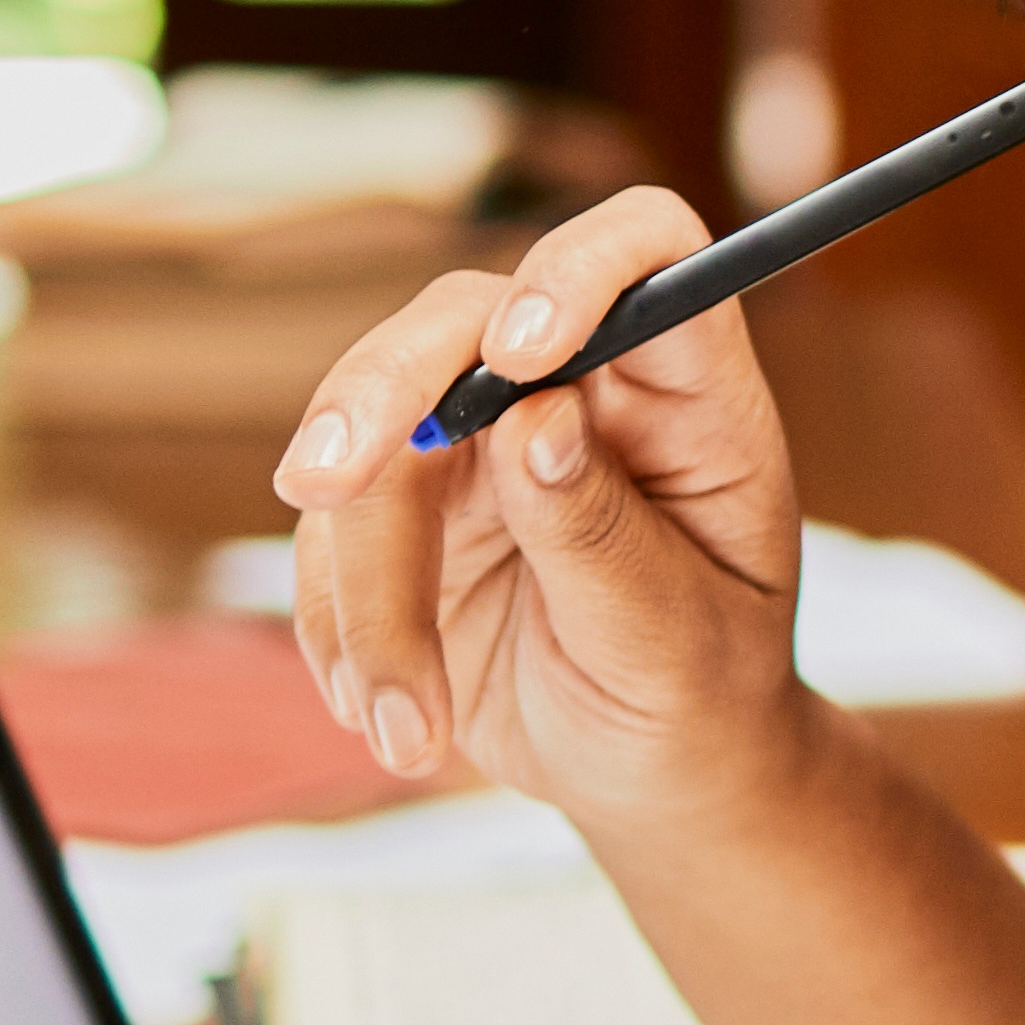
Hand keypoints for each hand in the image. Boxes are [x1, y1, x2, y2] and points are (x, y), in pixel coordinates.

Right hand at [268, 190, 823, 827]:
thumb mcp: (678, 641)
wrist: (652, 771)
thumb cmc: (702, 693)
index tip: (522, 348)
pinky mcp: (403, 507)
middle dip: (380, 392)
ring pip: (371, 444)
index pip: (647, 253)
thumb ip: (607, 533)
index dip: (582, 269)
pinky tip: (392, 719)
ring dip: (367, 595)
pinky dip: (340, 633)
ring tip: (413, 732)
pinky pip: (328, 536)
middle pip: (458, 320)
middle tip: (322, 484)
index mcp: (688, 393)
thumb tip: (536, 418)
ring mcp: (479, 441)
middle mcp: (577, 388)